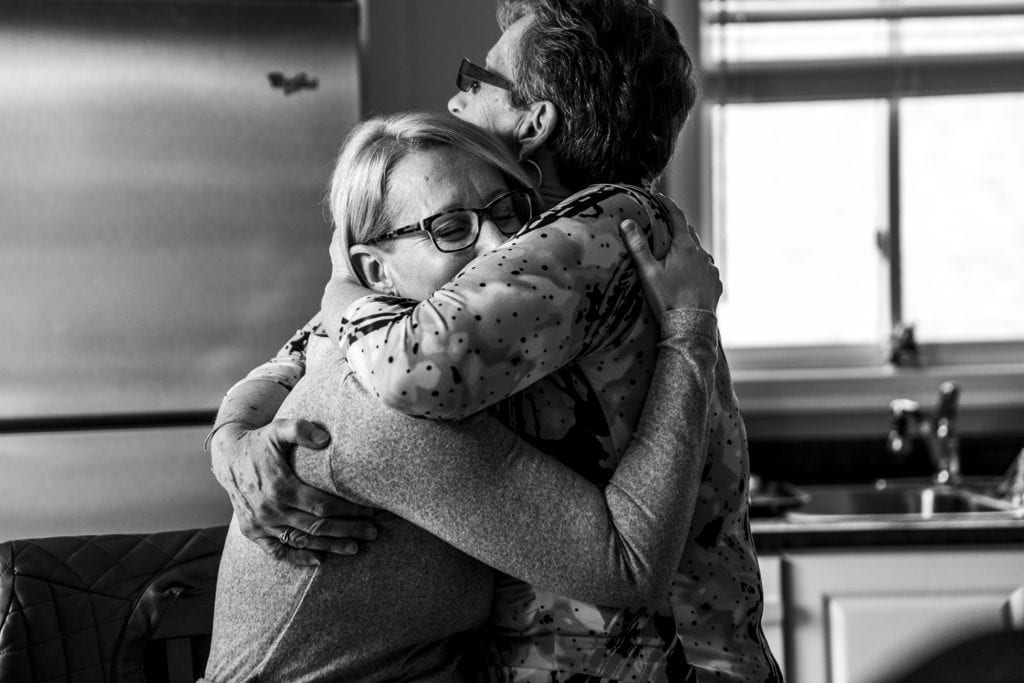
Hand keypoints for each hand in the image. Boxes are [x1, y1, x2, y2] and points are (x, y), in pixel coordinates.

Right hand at [210, 418, 377, 564]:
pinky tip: (319, 560)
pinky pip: (277, 551)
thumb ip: (300, 429)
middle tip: (372, 533)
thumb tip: (325, 438)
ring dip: (330, 546)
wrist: (227, 456)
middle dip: (347, 531)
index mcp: (280, 487)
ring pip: (301, 541)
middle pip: (316, 527)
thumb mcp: (278, 429)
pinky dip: (298, 557)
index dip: (348, 510)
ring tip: (355, 548)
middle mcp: (270, 510)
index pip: (322, 505)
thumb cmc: (260, 442)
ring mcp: (260, 524)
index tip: (370, 511)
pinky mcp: (252, 531)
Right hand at [619, 201, 720, 315]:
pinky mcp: (716, 283)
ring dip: (690, 251)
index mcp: (685, 247)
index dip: (668, 204)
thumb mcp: (648, 272)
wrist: (691, 325)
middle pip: (690, 233)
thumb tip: (626, 223)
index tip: (660, 196)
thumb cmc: (668, 298)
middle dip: (678, 228)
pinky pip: (707, 270)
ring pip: (700, 253)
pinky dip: (698, 269)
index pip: (677, 217)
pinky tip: (690, 278)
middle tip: (666, 226)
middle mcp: (702, 254)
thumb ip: (638, 247)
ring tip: (678, 257)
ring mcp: (711, 269)